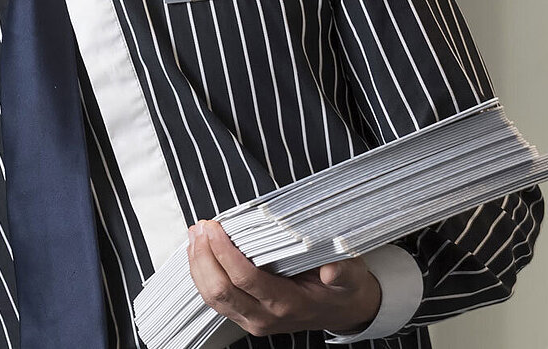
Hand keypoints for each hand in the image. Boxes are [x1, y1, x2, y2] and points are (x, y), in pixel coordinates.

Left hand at [186, 220, 382, 337]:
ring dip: (198, 264)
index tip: (215, 228)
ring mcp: (251, 320)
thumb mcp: (351, 278)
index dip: (224, 252)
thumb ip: (344, 272)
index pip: (245, 279)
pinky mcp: (243, 316)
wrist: (340, 312)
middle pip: (220, 289)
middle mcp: (265, 317)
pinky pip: (214, 299)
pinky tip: (200, 252)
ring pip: (211, 296)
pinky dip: (201, 274)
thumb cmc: (341, 289)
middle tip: (200, 227)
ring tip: (196, 235)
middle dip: (204, 256)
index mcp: (288, 305)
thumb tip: (332, 268)